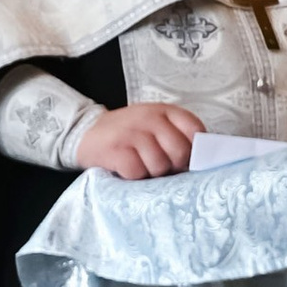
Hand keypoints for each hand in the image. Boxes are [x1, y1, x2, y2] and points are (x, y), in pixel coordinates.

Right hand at [78, 99, 202, 179]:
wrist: (86, 132)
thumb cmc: (129, 134)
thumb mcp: (154, 124)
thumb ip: (176, 135)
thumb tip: (200, 162)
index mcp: (164, 110)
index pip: (195, 129)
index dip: (195, 150)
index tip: (185, 158)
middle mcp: (149, 118)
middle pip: (180, 152)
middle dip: (173, 165)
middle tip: (160, 165)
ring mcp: (131, 133)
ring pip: (160, 166)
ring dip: (152, 173)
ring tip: (141, 165)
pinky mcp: (115, 150)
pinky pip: (137, 172)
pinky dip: (134, 176)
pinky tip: (126, 168)